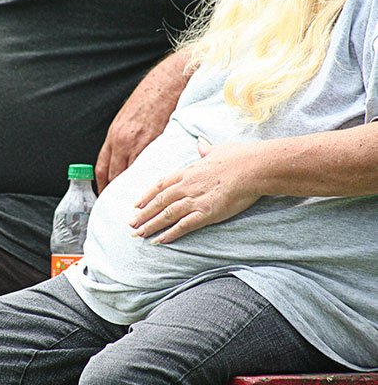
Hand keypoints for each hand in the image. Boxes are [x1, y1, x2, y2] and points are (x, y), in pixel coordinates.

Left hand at [95, 51, 192, 192]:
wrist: (165, 85)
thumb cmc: (147, 100)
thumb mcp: (125, 119)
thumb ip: (121, 139)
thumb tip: (120, 157)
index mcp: (114, 135)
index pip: (102, 168)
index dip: (101, 186)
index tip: (103, 196)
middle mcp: (122, 141)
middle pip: (114, 175)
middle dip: (114, 191)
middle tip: (116, 205)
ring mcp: (139, 143)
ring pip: (130, 174)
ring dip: (130, 187)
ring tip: (135, 203)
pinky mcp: (155, 143)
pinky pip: (147, 167)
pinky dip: (146, 178)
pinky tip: (150, 188)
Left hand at [129, 138, 260, 243]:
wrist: (255, 167)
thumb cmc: (240, 156)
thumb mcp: (219, 150)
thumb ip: (206, 150)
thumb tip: (200, 143)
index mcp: (189, 171)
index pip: (161, 184)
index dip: (147, 195)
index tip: (136, 204)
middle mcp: (187, 186)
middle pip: (159, 201)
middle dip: (143, 214)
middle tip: (131, 224)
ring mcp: (195, 200)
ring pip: (166, 215)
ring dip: (151, 225)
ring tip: (138, 234)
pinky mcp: (206, 213)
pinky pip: (183, 226)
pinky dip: (170, 234)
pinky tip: (160, 241)